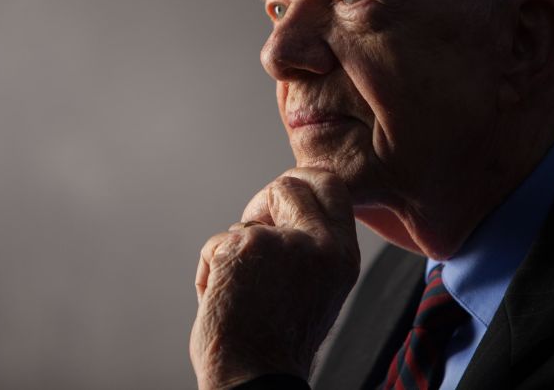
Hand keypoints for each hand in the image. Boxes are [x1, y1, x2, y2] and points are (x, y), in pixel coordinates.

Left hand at [190, 168, 359, 388]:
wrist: (254, 378)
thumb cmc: (279, 342)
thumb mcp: (318, 287)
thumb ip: (311, 246)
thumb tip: (281, 206)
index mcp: (343, 255)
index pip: (331, 185)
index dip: (301, 185)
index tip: (281, 202)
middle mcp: (321, 244)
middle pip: (291, 183)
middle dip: (266, 197)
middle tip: (252, 226)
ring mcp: (284, 243)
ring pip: (246, 220)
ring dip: (233, 249)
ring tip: (238, 290)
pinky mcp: (244, 248)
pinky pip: (217, 243)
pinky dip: (210, 270)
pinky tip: (220, 299)